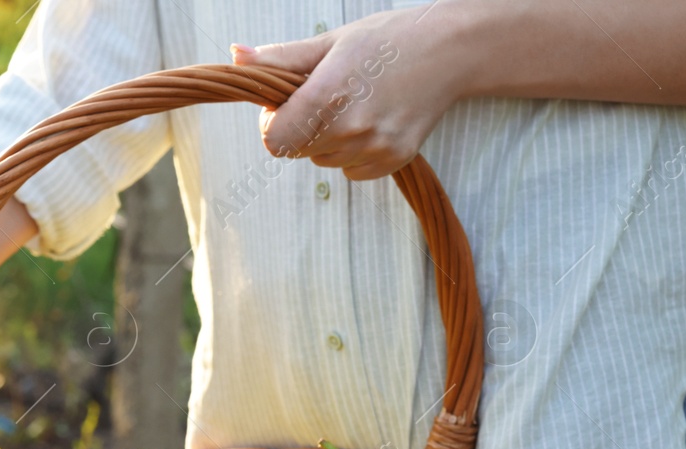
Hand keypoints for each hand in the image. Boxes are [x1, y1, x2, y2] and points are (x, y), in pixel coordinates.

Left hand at [232, 7, 466, 179]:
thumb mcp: (329, 43)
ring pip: (322, 160)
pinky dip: (353, 152)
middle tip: (329, 95)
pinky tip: (374, 120)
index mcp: (327, 97)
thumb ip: (279, 60)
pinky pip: (350, 171)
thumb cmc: (385, 41)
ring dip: (328, 139)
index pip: (273, 140)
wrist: (450, 50)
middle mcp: (350, 129)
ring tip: (357, 103)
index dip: (273, 122)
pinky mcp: (392, 161)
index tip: (288, 102)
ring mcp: (373, 148)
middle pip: (296, 150)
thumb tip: (236, 59)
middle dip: (301, 127)